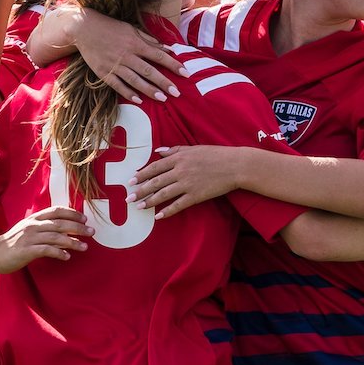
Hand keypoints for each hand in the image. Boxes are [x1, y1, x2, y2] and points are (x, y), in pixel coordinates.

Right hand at [0, 206, 90, 271]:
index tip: (84, 219)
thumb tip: (66, 229)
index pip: (56, 210)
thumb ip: (44, 227)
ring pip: (56, 237)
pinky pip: (47, 250)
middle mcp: (33, 225)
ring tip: (84, 247)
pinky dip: (59, 253)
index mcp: (34, 218)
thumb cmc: (14, 242)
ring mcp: (29, 237)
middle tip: (91, 232)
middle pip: (60, 223)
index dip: (72, 213)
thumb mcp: (29, 229)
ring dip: (73, 242)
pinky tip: (67, 257)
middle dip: (78, 227)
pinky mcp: (26, 251)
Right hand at [55, 5, 187, 103]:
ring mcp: (114, 65)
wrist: (83, 28)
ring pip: (135, 80)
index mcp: (135, 43)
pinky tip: (139, 100)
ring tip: (162, 99)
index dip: (173, 65)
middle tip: (177, 93)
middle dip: (164, 82)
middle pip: (149, 70)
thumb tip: (169, 49)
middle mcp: (126, 55)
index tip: (186, 73)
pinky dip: (128, 93)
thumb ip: (150, 40)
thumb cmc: (111, 28)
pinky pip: (117, 85)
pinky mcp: (103, 72)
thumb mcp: (132, 29)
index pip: (159, 56)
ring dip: (149, 90)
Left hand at [128, 145, 242, 218]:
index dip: (142, 174)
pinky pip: (178, 205)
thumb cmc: (216, 155)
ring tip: (139, 207)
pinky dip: (168, 211)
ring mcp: (188, 184)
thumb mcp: (194, 148)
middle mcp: (180, 170)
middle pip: (155, 181)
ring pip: (164, 194)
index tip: (131, 180)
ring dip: (149, 201)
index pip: (155, 167)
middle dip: (140, 190)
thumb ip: (175, 150)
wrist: (235, 165)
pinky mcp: (196, 195)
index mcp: (179, 157)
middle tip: (128, 198)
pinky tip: (158, 216)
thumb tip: (159, 151)